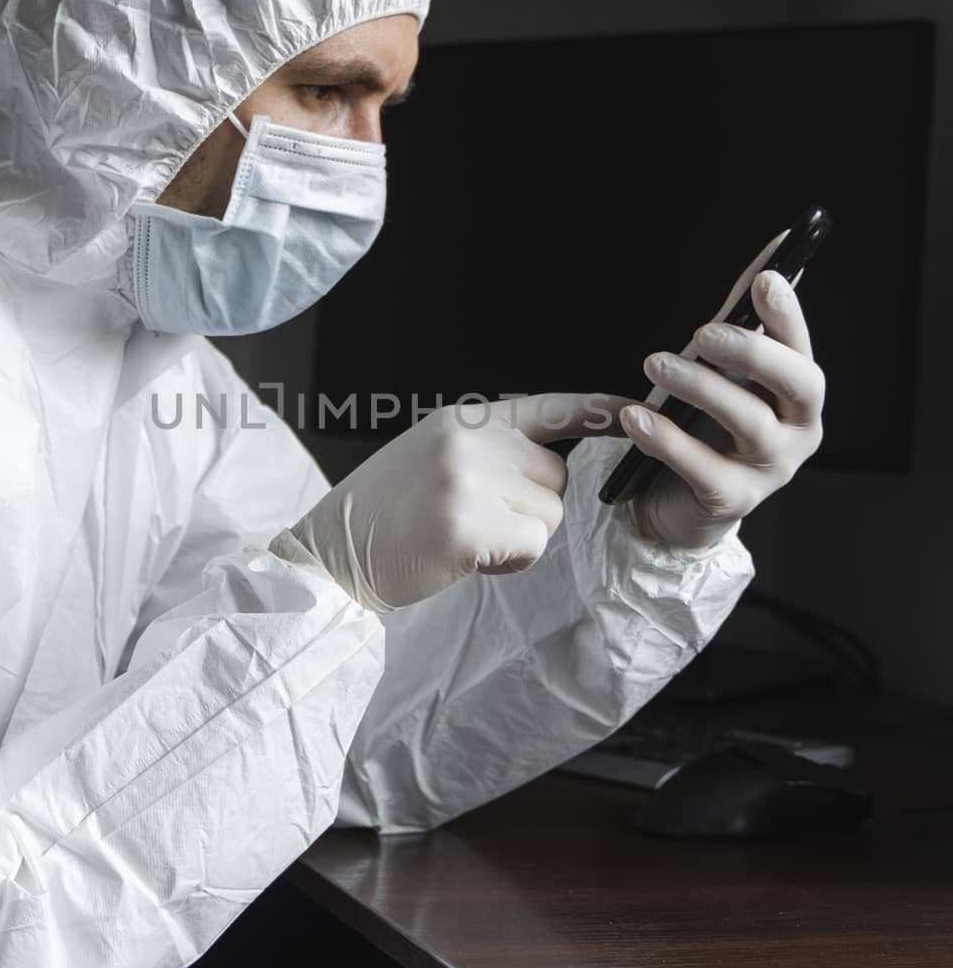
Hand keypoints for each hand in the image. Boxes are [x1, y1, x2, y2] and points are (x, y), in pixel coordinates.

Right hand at [271, 392, 630, 610]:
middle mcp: (470, 439)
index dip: (598, 409)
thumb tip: (548, 462)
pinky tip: (467, 556)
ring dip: (519, 536)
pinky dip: (510, 561)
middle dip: (531, 506)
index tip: (633, 409)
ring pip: (549, 513)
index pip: (549, 406)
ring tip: (464, 536)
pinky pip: (533, 544)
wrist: (334, 551)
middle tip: (476, 518)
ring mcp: (469, 479)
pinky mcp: (470, 524)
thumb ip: (486, 448)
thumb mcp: (433, 455)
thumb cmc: (385, 512)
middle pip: (557, 475)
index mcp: (463, 418)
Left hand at [622, 229, 825, 552]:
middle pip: (797, 384)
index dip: (788, 314)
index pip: (803, 347)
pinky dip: (667, 439)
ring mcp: (769, 469)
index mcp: (798, 394)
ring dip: (701, 387)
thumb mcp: (722, 369)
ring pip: (749, 422)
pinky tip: (636, 418)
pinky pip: (703, 467)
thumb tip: (775, 250)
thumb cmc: (704, 425)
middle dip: (752, 352)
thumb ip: (743, 317)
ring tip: (655, 363)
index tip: (765, 280)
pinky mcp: (732, 500)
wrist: (674, 501)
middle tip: (702, 331)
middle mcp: (797, 431)